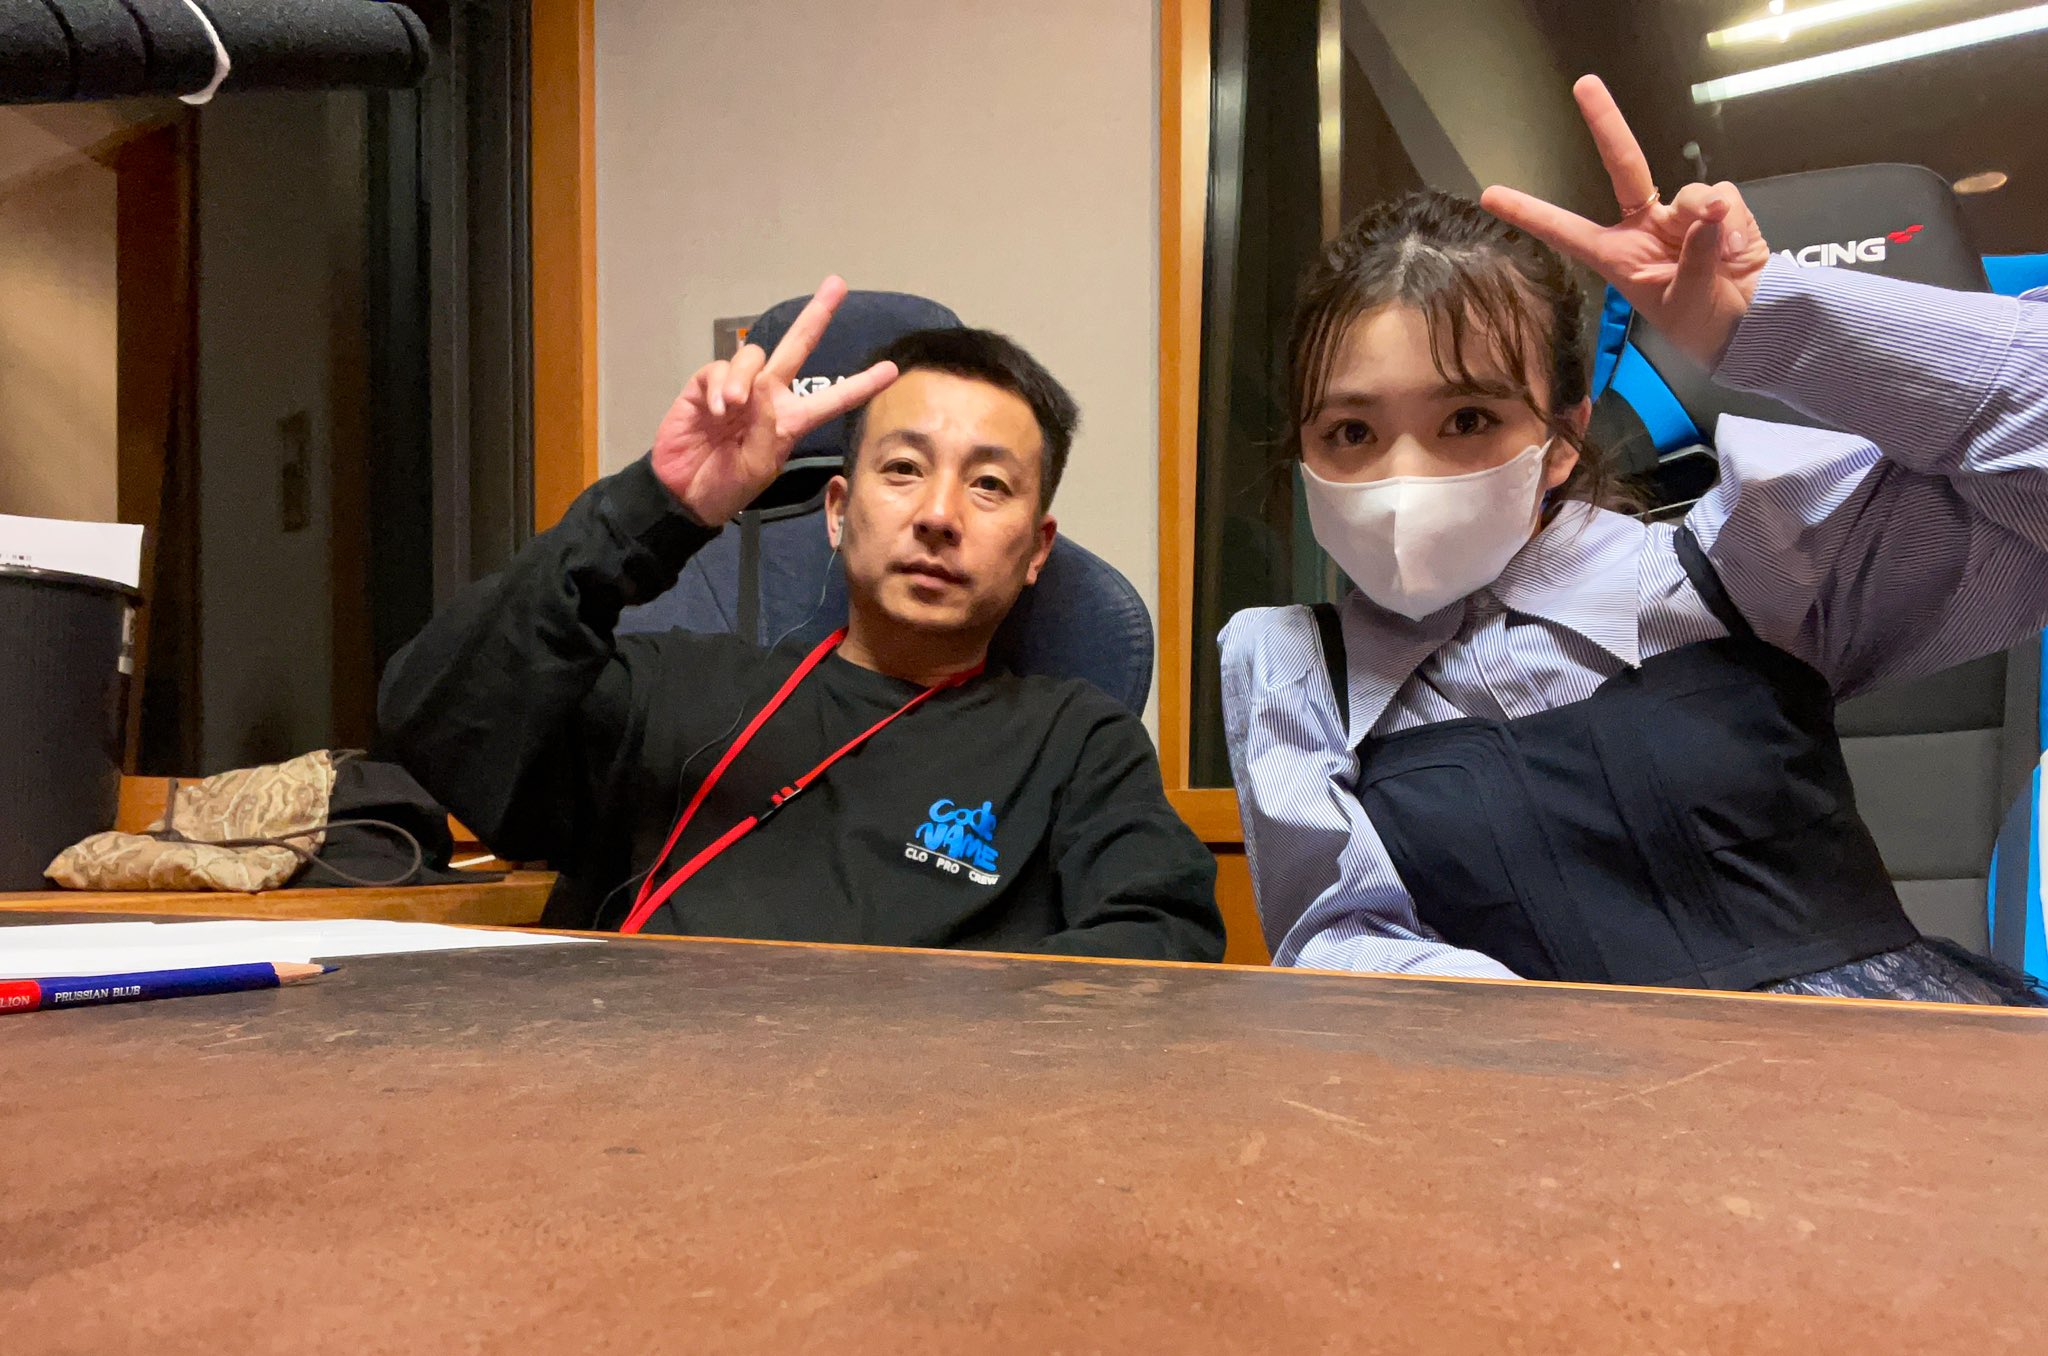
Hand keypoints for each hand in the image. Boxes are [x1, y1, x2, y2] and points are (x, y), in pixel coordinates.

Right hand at [651, 276, 898, 524]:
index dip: (861, 385)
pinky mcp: (706, 386)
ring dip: (743, 377)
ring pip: (753, 355)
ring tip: (733, 408)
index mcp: (791, 420)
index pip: (832, 399)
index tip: (891, 370)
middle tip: (837, 284)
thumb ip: (766, 430)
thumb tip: (758, 389)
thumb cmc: (728, 486)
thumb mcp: (758, 467)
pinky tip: (718, 409)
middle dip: (817, 316)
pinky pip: (718, 369)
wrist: (686, 494)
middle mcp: (768, 396)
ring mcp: (738, 388)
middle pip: (797, 346)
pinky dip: (721, 385)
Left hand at [1481, 76, 1771, 368]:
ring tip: (1721, 255)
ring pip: (1692, 194)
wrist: (1751, 322)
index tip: (1491, 196)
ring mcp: (1681, 214)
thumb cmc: (1703, 323)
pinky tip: (1737, 248)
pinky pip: (1724, 198)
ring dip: (1706, 217)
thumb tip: (1709, 214)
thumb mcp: (1686, 301)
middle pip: (1623, 165)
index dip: (1531, 213)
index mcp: (1617, 255)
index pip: (1567, 230)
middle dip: (1605, 123)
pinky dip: (1733, 221)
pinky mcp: (1720, 208)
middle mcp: (1644, 226)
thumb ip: (1695, 258)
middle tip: (1583, 84)